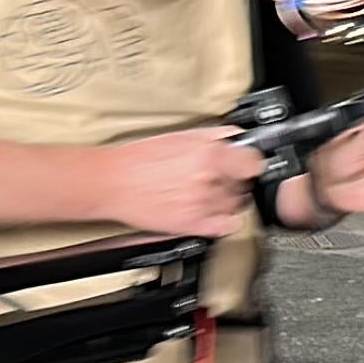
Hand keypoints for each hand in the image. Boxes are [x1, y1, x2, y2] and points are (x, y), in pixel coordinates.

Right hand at [95, 128, 267, 238]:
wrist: (111, 182)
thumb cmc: (138, 159)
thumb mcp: (180, 137)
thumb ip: (213, 136)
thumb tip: (235, 135)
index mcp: (209, 155)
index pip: (253, 163)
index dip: (249, 164)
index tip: (245, 166)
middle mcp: (210, 179)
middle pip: (243, 185)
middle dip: (235, 182)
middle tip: (220, 180)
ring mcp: (202, 204)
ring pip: (235, 206)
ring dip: (228, 201)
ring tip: (208, 195)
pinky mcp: (191, 224)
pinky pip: (225, 227)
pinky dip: (225, 222)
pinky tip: (214, 214)